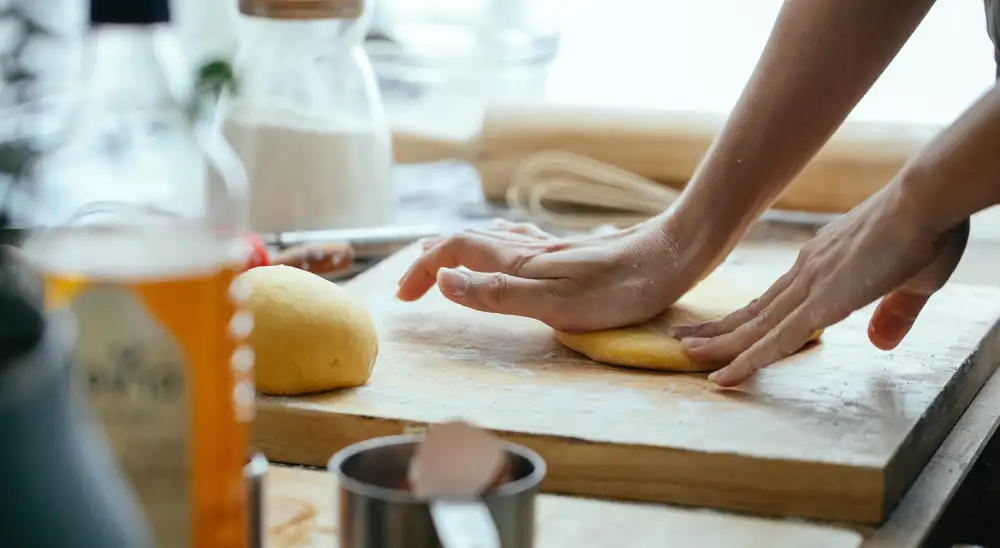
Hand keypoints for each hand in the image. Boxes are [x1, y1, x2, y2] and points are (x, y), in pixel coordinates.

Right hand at [396, 217, 711, 331]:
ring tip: (444, 264)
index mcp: (519, 261)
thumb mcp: (557, 303)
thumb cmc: (623, 287)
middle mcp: (529, 248)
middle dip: (432, 260)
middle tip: (412, 286)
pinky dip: (493, 245)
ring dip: (459, 251)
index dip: (423, 271)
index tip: (404, 299)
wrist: (677, 253)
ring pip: (490, 239)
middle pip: (466, 241)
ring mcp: (552, 247)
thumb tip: (443, 280)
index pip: (453, 253)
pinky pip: (517, 241)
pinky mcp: (574, 250)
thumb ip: (498, 293)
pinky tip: (508, 248)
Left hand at [673, 182, 968, 386]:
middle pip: (754, 311)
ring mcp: (810, 286)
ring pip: (755, 327)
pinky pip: (776, 341)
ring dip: (720, 344)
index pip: (776, 300)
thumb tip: (880, 342)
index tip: (723, 327)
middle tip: (684, 339)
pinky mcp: (822, 302)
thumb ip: (893, 313)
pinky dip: (747, 361)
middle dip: (718, 329)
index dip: (748, 317)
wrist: (927, 201)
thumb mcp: (911, 283)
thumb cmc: (926, 231)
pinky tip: (723, 377)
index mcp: (822, 265)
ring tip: (686, 354)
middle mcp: (806, 273)